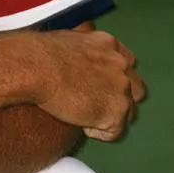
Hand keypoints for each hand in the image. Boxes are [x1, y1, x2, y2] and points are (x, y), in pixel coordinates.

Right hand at [31, 29, 145, 141]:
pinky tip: (78, 122)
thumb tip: (77, 59)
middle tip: (96, 104)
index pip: (127, 63)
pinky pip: (113, 132)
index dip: (115, 77)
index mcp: (108, 44)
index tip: (100, 84)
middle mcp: (121, 64)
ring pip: (127, 113)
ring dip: (109, 116)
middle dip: (120, 98)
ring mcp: (121, 88)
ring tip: (82, 115)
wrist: (37, 67)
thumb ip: (83, 50)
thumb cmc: (41, 53)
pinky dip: (97, 131)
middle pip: (136, 90)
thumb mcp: (68, 40)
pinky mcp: (116, 111)